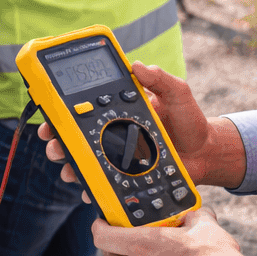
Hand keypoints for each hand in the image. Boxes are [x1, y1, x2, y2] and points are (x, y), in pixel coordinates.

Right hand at [37, 62, 245, 187]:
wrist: (206, 153)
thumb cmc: (190, 120)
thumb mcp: (178, 93)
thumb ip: (160, 78)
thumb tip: (138, 65)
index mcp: (121, 109)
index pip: (86, 105)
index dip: (63, 108)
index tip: (50, 110)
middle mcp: (115, 132)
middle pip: (76, 135)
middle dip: (57, 138)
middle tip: (51, 141)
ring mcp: (118, 156)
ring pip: (84, 160)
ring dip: (69, 164)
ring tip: (67, 168)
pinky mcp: (126, 176)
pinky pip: (104, 182)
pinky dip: (92, 187)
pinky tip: (86, 190)